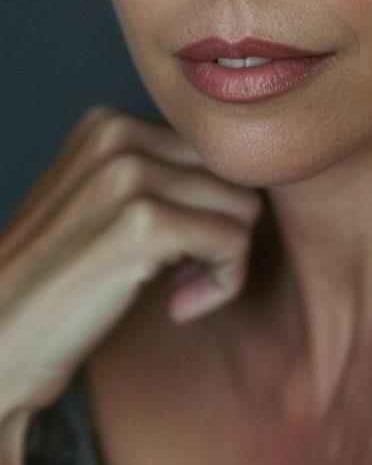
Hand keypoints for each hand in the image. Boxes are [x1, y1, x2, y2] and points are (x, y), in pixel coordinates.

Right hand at [0, 105, 262, 438]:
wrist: (0, 341)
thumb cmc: (61, 284)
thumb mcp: (106, 206)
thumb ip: (164, 176)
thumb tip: (253, 178)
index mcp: (109, 123)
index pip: (215, 151)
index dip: (209, 207)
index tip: (176, 253)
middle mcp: (116, 135)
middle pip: (235, 173)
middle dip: (223, 230)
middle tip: (181, 275)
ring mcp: (127, 177)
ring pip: (244, 206)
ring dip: (223, 262)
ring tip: (176, 289)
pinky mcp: (142, 225)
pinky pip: (234, 243)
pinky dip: (222, 285)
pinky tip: (179, 306)